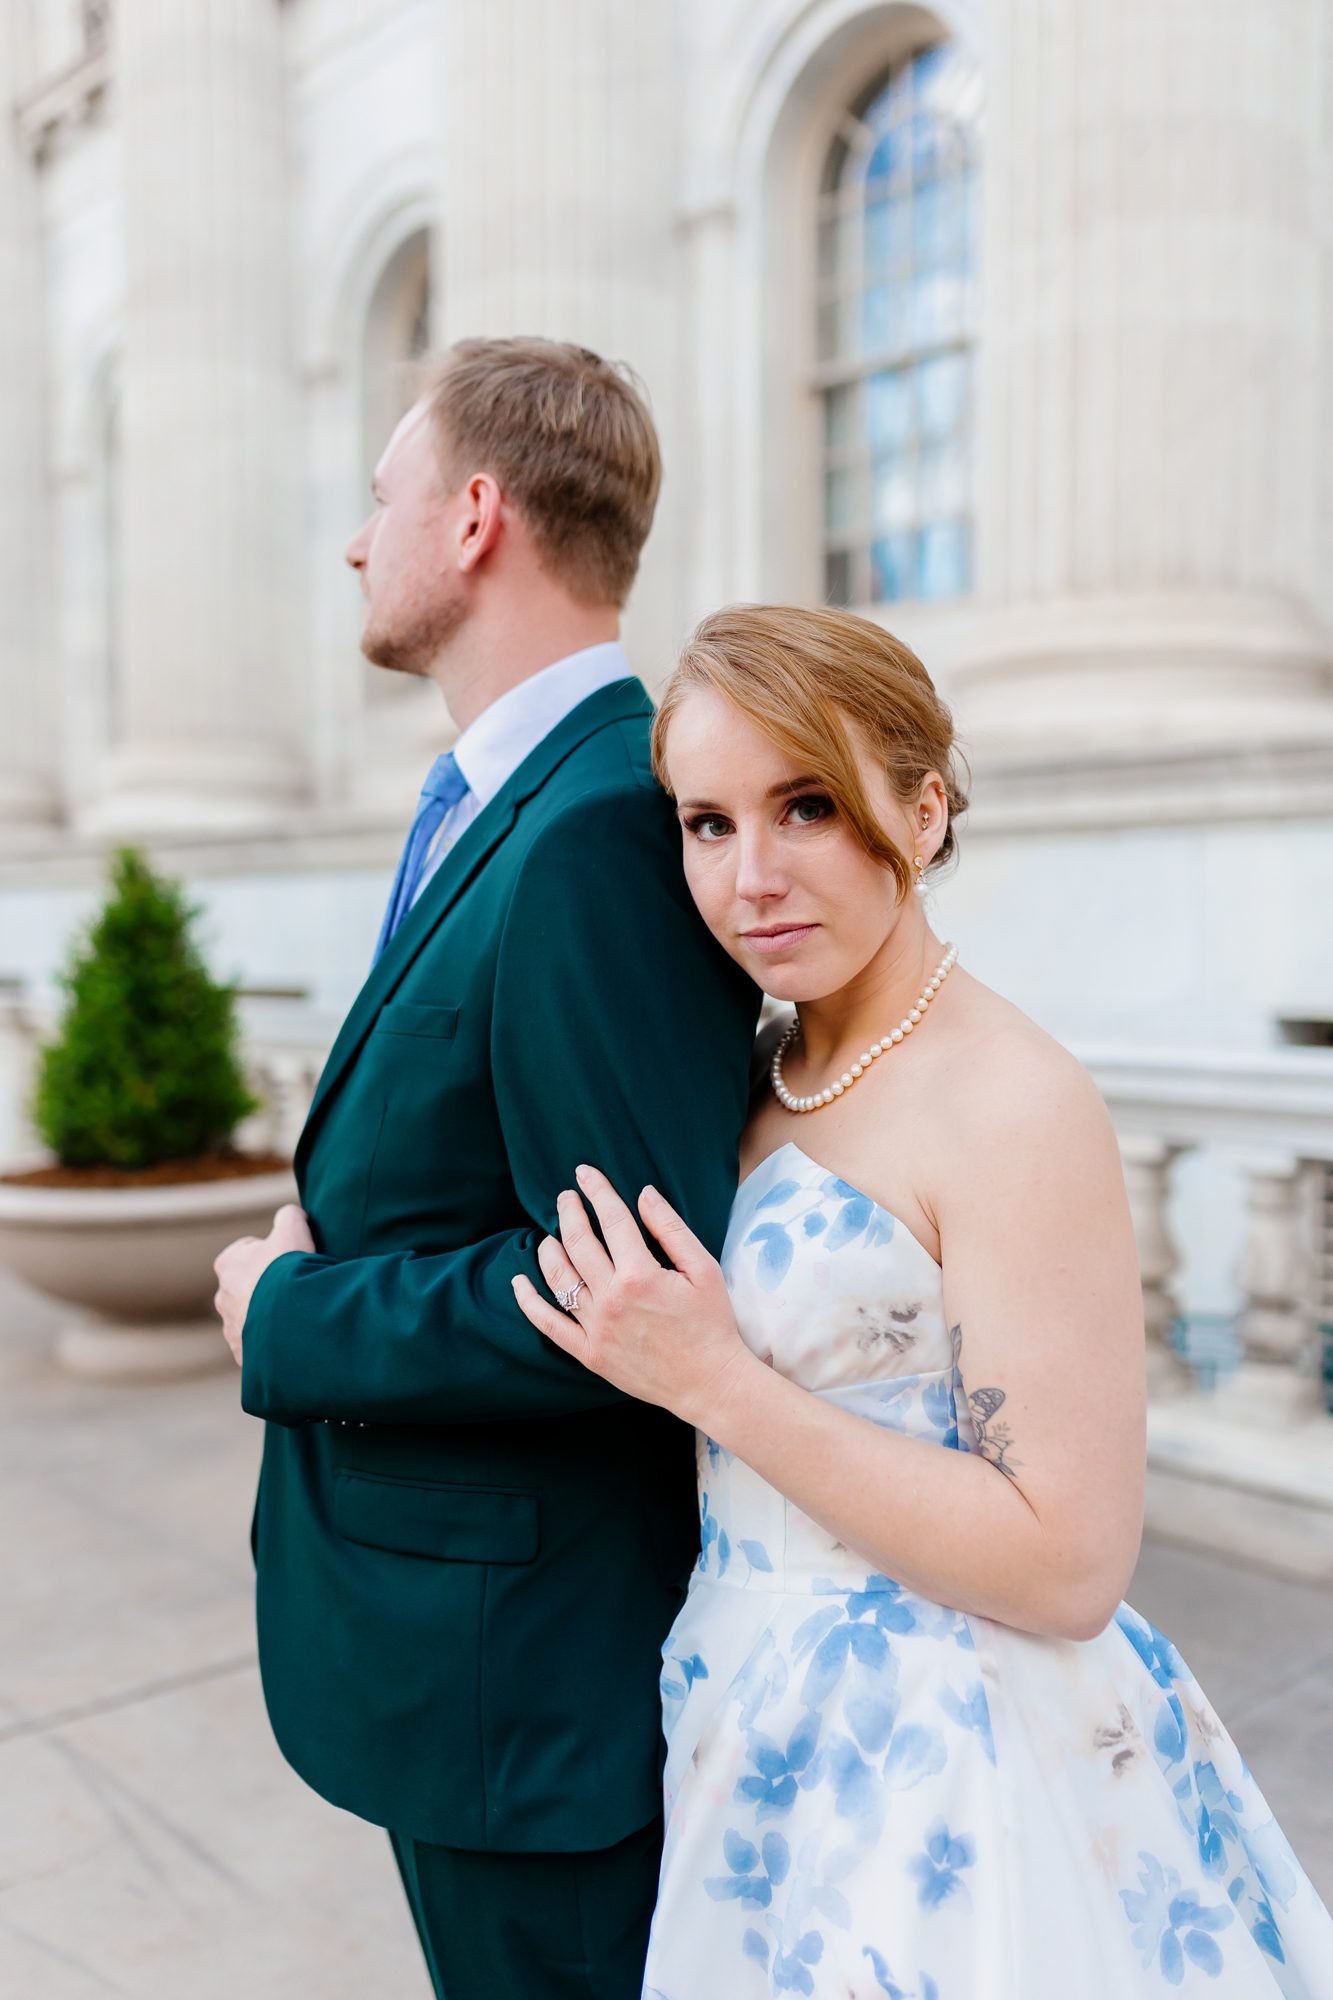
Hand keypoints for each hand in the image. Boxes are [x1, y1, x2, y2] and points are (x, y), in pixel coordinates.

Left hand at [213, 1203, 315, 1367]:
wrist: (291, 1318)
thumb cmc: (288, 1270)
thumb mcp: (293, 1229)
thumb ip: (289, 1216)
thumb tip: (291, 1214)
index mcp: (228, 1265)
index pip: (245, 1251)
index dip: (269, 1251)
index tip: (287, 1257)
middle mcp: (222, 1297)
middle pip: (246, 1287)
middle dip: (266, 1286)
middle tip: (294, 1287)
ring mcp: (231, 1328)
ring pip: (251, 1317)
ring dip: (269, 1315)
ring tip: (295, 1313)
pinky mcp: (243, 1353)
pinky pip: (259, 1344)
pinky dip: (273, 1340)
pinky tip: (292, 1334)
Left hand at [511, 1165, 753, 1428]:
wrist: (709, 1382)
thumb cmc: (711, 1324)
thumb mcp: (703, 1269)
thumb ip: (671, 1229)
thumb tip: (643, 1194)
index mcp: (640, 1275)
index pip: (612, 1220)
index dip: (597, 1191)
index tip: (585, 1174)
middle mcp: (611, 1299)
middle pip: (578, 1243)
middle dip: (569, 1213)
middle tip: (566, 1197)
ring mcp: (596, 1328)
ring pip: (559, 1279)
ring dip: (549, 1249)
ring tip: (549, 1235)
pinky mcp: (589, 1354)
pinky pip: (549, 1325)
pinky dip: (529, 1302)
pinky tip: (518, 1283)